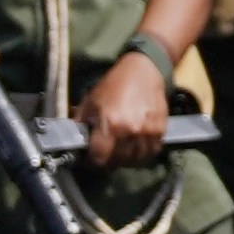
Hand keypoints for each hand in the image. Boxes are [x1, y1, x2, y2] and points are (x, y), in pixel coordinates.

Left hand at [77, 45, 172, 174]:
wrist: (144, 71)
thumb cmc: (115, 84)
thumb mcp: (91, 101)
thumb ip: (81, 123)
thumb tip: (73, 141)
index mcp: (110, 124)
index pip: (98, 158)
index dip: (91, 161)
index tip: (89, 157)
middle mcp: (129, 132)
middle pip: (116, 163)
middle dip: (107, 161)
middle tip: (104, 154)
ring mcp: (147, 134)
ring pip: (134, 161)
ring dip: (125, 160)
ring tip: (119, 152)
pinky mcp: (160, 132)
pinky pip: (150, 154)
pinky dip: (141, 155)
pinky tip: (134, 148)